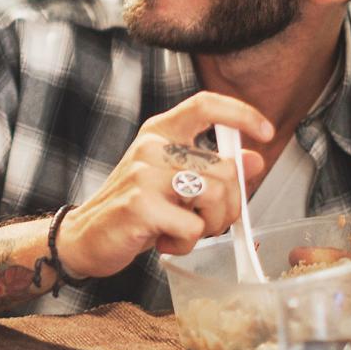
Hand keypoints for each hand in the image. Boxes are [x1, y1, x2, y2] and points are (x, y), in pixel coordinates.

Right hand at [57, 92, 272, 279]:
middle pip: (225, 168)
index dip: (241, 114)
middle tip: (205, 222)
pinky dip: (185, 244)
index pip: (205, 105)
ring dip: (208, 227)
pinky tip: (164, 241)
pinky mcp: (140, 204)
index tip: (266, 132)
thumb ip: (213, 169)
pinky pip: (192, 228)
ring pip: (214, 196)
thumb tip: (255, 159)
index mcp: (160, 132)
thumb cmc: (133, 209)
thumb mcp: (175, 183)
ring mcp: (144, 173)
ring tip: (182, 231)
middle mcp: (151, 146)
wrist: (85, 236)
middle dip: (229, 206)